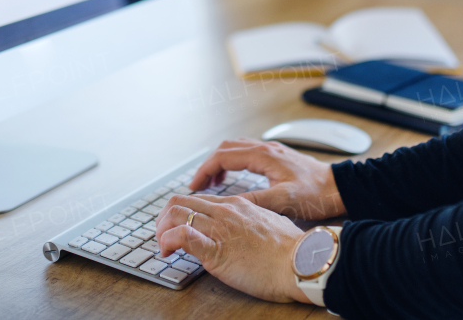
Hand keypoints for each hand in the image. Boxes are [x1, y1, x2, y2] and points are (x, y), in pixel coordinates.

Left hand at [155, 193, 307, 301]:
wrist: (301, 263)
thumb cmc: (292, 250)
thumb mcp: (272, 224)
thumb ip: (256, 222)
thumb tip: (249, 229)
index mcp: (238, 205)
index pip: (199, 200)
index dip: (182, 212)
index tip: (177, 225)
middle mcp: (225, 212)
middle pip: (180, 202)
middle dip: (164, 218)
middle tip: (163, 234)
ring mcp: (219, 228)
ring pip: (175, 214)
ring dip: (161, 229)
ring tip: (162, 244)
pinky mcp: (215, 249)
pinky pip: (181, 235)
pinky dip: (167, 241)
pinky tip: (167, 251)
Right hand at [188, 138, 346, 220]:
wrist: (338, 188)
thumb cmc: (316, 194)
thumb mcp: (283, 201)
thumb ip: (255, 201)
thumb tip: (228, 204)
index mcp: (263, 156)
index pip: (223, 156)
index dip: (205, 171)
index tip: (194, 187)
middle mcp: (266, 149)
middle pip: (226, 149)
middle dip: (209, 165)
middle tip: (198, 185)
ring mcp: (272, 151)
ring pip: (236, 148)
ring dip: (221, 162)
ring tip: (213, 182)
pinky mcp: (277, 157)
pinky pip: (247, 152)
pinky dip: (234, 162)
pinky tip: (235, 176)